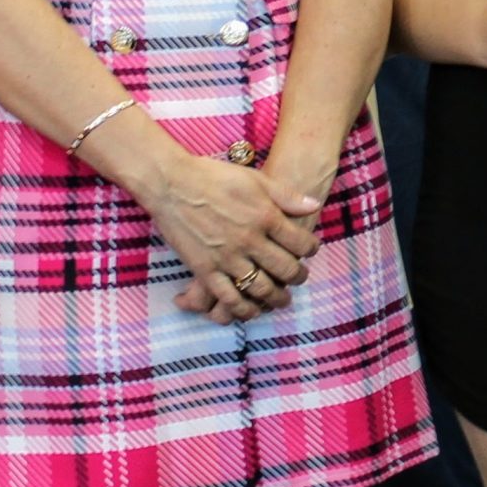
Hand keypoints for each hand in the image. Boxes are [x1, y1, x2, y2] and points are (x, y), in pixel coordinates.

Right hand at [143, 153, 320, 323]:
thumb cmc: (214, 176)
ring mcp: (227, 257)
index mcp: (265, 216)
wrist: (172, 183)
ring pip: (261, 288)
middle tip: (299, 278)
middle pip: (285, 269)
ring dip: (276, 298)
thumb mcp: (255, 179)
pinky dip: (244, 309)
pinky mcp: (205, 269)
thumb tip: (315, 205)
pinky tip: (252, 310)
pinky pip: (229, 298)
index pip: (301, 243)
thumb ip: (287, 195)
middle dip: (298, 277)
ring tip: (282, 299)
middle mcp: (250, 240)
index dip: (311, 249)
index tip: (310, 251)